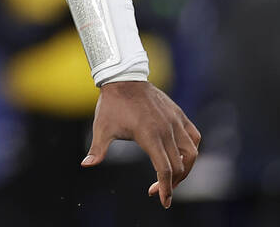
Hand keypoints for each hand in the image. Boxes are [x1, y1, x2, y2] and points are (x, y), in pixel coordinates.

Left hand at [82, 80, 199, 208]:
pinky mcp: (178, 114)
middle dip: (172, 184)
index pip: (165, 169)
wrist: (123, 78)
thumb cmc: (111, 105)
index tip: (163, 201)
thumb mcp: (102, 127)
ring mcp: (174, 121)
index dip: (166, 188)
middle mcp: (166, 129)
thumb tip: (86, 165)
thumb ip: (97, 149)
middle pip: (179, 165)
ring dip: (185, 169)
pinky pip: (193, 136)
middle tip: (159, 191)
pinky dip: (191, 149)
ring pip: (191, 152)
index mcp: (149, 134)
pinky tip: (181, 156)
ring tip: (173, 177)